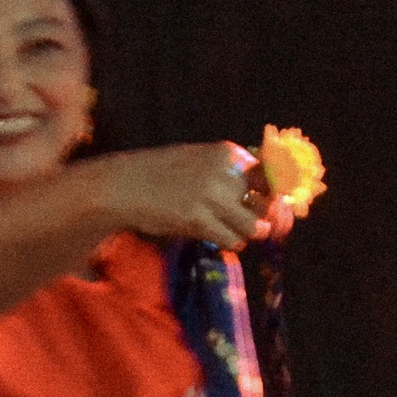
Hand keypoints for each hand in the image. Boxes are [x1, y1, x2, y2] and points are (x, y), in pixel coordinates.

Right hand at [90, 142, 279, 249]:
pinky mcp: (198, 218)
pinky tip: (211, 235)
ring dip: (244, 233)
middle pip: (267, 204)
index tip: (268, 210)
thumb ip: (231, 175)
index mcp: (227, 153)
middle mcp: (224, 171)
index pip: (272, 179)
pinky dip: (227, 242)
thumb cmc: (161, 174)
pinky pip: (232, 240)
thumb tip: (274, 200)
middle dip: (259, 218)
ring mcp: (211, 195)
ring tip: (225, 229)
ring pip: (255, 227)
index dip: (273, 198)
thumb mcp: (199, 161)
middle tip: (243, 223)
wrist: (122, 185)